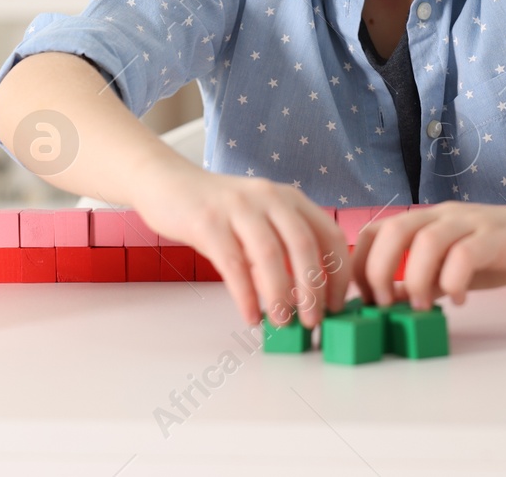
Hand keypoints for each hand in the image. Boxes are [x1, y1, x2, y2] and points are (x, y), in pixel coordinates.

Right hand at [133, 161, 353, 330]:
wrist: (167, 183)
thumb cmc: (217, 210)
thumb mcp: (258, 223)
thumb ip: (281, 252)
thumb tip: (304, 298)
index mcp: (289, 197)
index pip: (329, 234)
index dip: (339, 274)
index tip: (337, 305)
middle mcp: (268, 196)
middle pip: (304, 245)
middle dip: (313, 289)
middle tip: (314, 321)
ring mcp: (238, 206)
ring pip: (269, 254)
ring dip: (280, 294)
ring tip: (282, 322)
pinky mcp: (207, 221)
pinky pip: (233, 264)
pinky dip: (246, 295)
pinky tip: (250, 316)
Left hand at [350, 200, 505, 308]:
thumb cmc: (499, 251)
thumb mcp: (452, 267)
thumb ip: (424, 279)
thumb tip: (389, 301)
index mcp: (427, 221)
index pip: (378, 230)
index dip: (362, 264)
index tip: (364, 299)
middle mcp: (443, 216)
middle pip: (395, 230)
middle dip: (379, 270)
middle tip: (386, 306)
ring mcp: (471, 223)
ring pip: (428, 239)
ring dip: (416, 278)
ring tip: (424, 307)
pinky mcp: (499, 237)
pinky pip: (467, 253)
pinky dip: (456, 279)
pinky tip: (461, 300)